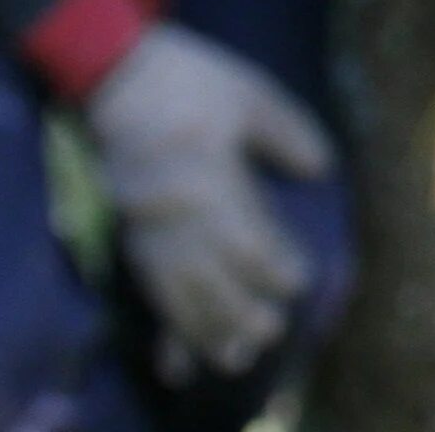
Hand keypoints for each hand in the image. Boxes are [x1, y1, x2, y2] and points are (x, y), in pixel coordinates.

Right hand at [83, 22, 333, 379]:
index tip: (298, 282)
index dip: (275, 269)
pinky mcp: (128, 234)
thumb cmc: (188, 80)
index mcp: (210, 176)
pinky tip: (175, 359)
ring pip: (180, 294)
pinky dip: (164, 326)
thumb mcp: (248, 93)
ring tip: (235, 357)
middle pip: (214, 278)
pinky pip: (148, 291)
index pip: (247, 240)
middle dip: (244, 311)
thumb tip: (320, 170)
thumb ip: (286, 133)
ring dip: (208, 329)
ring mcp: (147, 227)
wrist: (114, 75)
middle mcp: (176, 212)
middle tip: (271, 333)